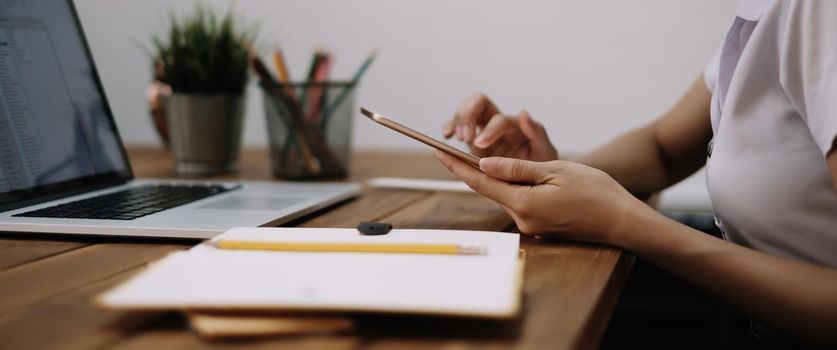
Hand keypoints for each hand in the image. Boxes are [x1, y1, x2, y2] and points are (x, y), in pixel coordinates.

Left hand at [435, 151, 641, 243]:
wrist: (622, 221)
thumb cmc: (595, 192)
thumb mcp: (555, 170)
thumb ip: (517, 168)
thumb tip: (484, 163)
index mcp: (523, 203)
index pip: (480, 181)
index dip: (456, 166)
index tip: (438, 152)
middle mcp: (522, 219)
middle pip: (491, 188)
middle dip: (475, 168)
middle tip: (456, 147)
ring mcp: (530, 226)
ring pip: (507, 195)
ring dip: (500, 177)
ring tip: (496, 157)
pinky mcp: (539, 227)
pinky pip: (520, 202)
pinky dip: (516, 187)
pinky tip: (525, 176)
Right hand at [442, 93, 557, 161]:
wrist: (535, 183)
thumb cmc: (542, 167)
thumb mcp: (546, 153)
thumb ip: (537, 133)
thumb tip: (524, 112)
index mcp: (514, 126)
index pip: (498, 119)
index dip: (488, 130)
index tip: (480, 145)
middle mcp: (497, 125)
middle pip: (479, 102)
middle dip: (468, 114)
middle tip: (464, 136)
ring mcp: (482, 133)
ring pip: (465, 112)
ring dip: (457, 121)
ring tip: (453, 137)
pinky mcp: (472, 144)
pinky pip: (456, 128)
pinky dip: (448, 127)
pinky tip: (446, 137)